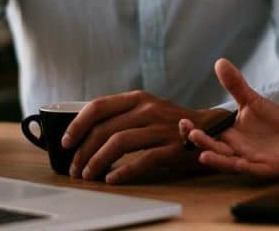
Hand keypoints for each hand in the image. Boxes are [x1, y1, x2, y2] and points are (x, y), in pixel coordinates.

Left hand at [63, 90, 219, 183]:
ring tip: (89, 176)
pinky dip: (123, 171)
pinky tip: (112, 179)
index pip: (98, 106)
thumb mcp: (147, 110)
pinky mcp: (172, 148)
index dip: (77, 125)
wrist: (212, 130)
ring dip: (97, 162)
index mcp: (138, 98)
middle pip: (105, 129)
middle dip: (83, 151)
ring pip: (118, 143)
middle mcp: (148, 109)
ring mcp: (161, 128)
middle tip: (75, 169)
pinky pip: (141, 160)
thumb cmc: (171, 124)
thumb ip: (122, 116)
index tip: (66, 142)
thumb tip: (85, 134)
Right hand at [179, 58, 278, 177]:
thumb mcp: (252, 101)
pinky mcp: (265, 168)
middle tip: (193, 134)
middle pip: (214, 150)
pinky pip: (253, 170)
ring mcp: (249, 161)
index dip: (193, 131)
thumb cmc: (273, 120)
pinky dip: (245, 167)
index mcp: (228, 136)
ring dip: (217, 161)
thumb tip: (219, 61)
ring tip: (203, 156)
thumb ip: (235, 85)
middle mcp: (234, 151)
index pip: (205, 136)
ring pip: (229, 164)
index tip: (184, 121)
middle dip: (203, 143)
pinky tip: (240, 162)